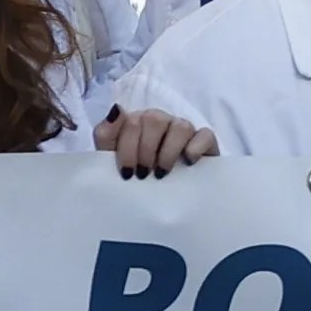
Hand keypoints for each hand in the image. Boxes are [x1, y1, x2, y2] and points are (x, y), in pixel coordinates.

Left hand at [94, 106, 217, 177]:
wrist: (158, 201)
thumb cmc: (134, 176)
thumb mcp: (111, 159)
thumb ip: (106, 134)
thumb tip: (116, 109)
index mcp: (136, 122)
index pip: (130, 121)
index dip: (126, 148)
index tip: (126, 174)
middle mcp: (160, 121)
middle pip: (153, 119)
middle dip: (145, 151)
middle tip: (143, 175)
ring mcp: (183, 129)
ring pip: (179, 126)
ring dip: (168, 151)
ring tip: (162, 173)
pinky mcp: (204, 141)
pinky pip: (204, 135)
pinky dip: (195, 147)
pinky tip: (188, 162)